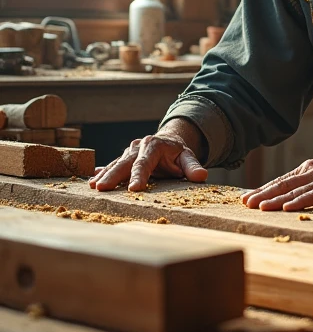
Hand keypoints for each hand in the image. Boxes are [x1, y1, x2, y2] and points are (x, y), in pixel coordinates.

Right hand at [89, 119, 207, 191]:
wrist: (168, 142)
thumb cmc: (178, 153)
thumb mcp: (188, 157)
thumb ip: (193, 167)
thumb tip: (202, 176)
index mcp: (154, 146)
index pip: (145, 163)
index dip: (139, 176)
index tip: (134, 189)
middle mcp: (138, 147)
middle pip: (125, 163)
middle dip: (113, 175)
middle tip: (102, 188)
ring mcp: (129, 152)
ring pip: (115, 164)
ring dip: (104, 175)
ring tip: (93, 186)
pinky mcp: (123, 158)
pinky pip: (111, 165)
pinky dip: (102, 172)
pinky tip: (91, 180)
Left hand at [241, 141, 312, 210]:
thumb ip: (312, 187)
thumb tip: (293, 201)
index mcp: (309, 169)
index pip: (281, 181)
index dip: (263, 190)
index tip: (246, 199)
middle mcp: (312, 170)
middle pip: (282, 184)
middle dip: (262, 194)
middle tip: (244, 204)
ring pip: (294, 190)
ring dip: (274, 199)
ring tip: (259, 207)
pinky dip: (299, 201)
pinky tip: (286, 207)